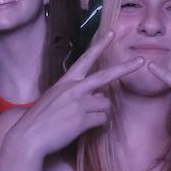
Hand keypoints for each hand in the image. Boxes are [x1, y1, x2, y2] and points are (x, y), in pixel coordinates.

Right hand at [2, 29, 144, 165]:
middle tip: (141, 60)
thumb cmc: (41, 119)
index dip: (100, 45)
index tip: (111, 33)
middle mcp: (74, 89)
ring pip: (106, 104)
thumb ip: (75, 93)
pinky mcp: (81, 119)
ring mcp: (78, 103)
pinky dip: (99, 124)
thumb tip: (98, 95)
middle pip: (106, 75)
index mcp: (66, 81)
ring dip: (103, 112)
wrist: (29, 137)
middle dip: (126, 67)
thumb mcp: (54, 98)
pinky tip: (86, 128)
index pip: (85, 59)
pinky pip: (102, 119)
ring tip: (87, 119)